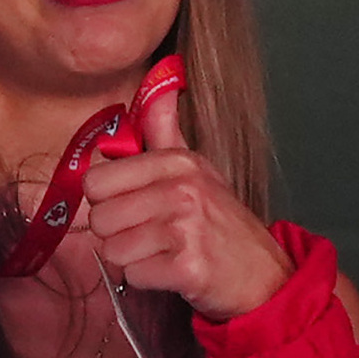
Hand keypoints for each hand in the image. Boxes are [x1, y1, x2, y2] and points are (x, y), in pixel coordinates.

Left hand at [81, 85, 291, 320]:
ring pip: (113, 250)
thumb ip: (165, 130)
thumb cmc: (218, 223)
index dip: (105, 201)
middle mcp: (182, 189)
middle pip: (100, 219)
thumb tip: (161, 77)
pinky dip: (146, 280)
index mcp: (177, 163)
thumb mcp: (195, 169)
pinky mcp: (188, 267)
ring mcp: (187, 228)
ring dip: (131, 259)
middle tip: (149, 235)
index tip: (131, 206)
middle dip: (116, 234)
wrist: (262, 273)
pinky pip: (133, 276)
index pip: (96, 181)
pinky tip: (170, 270)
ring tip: (161, 252)